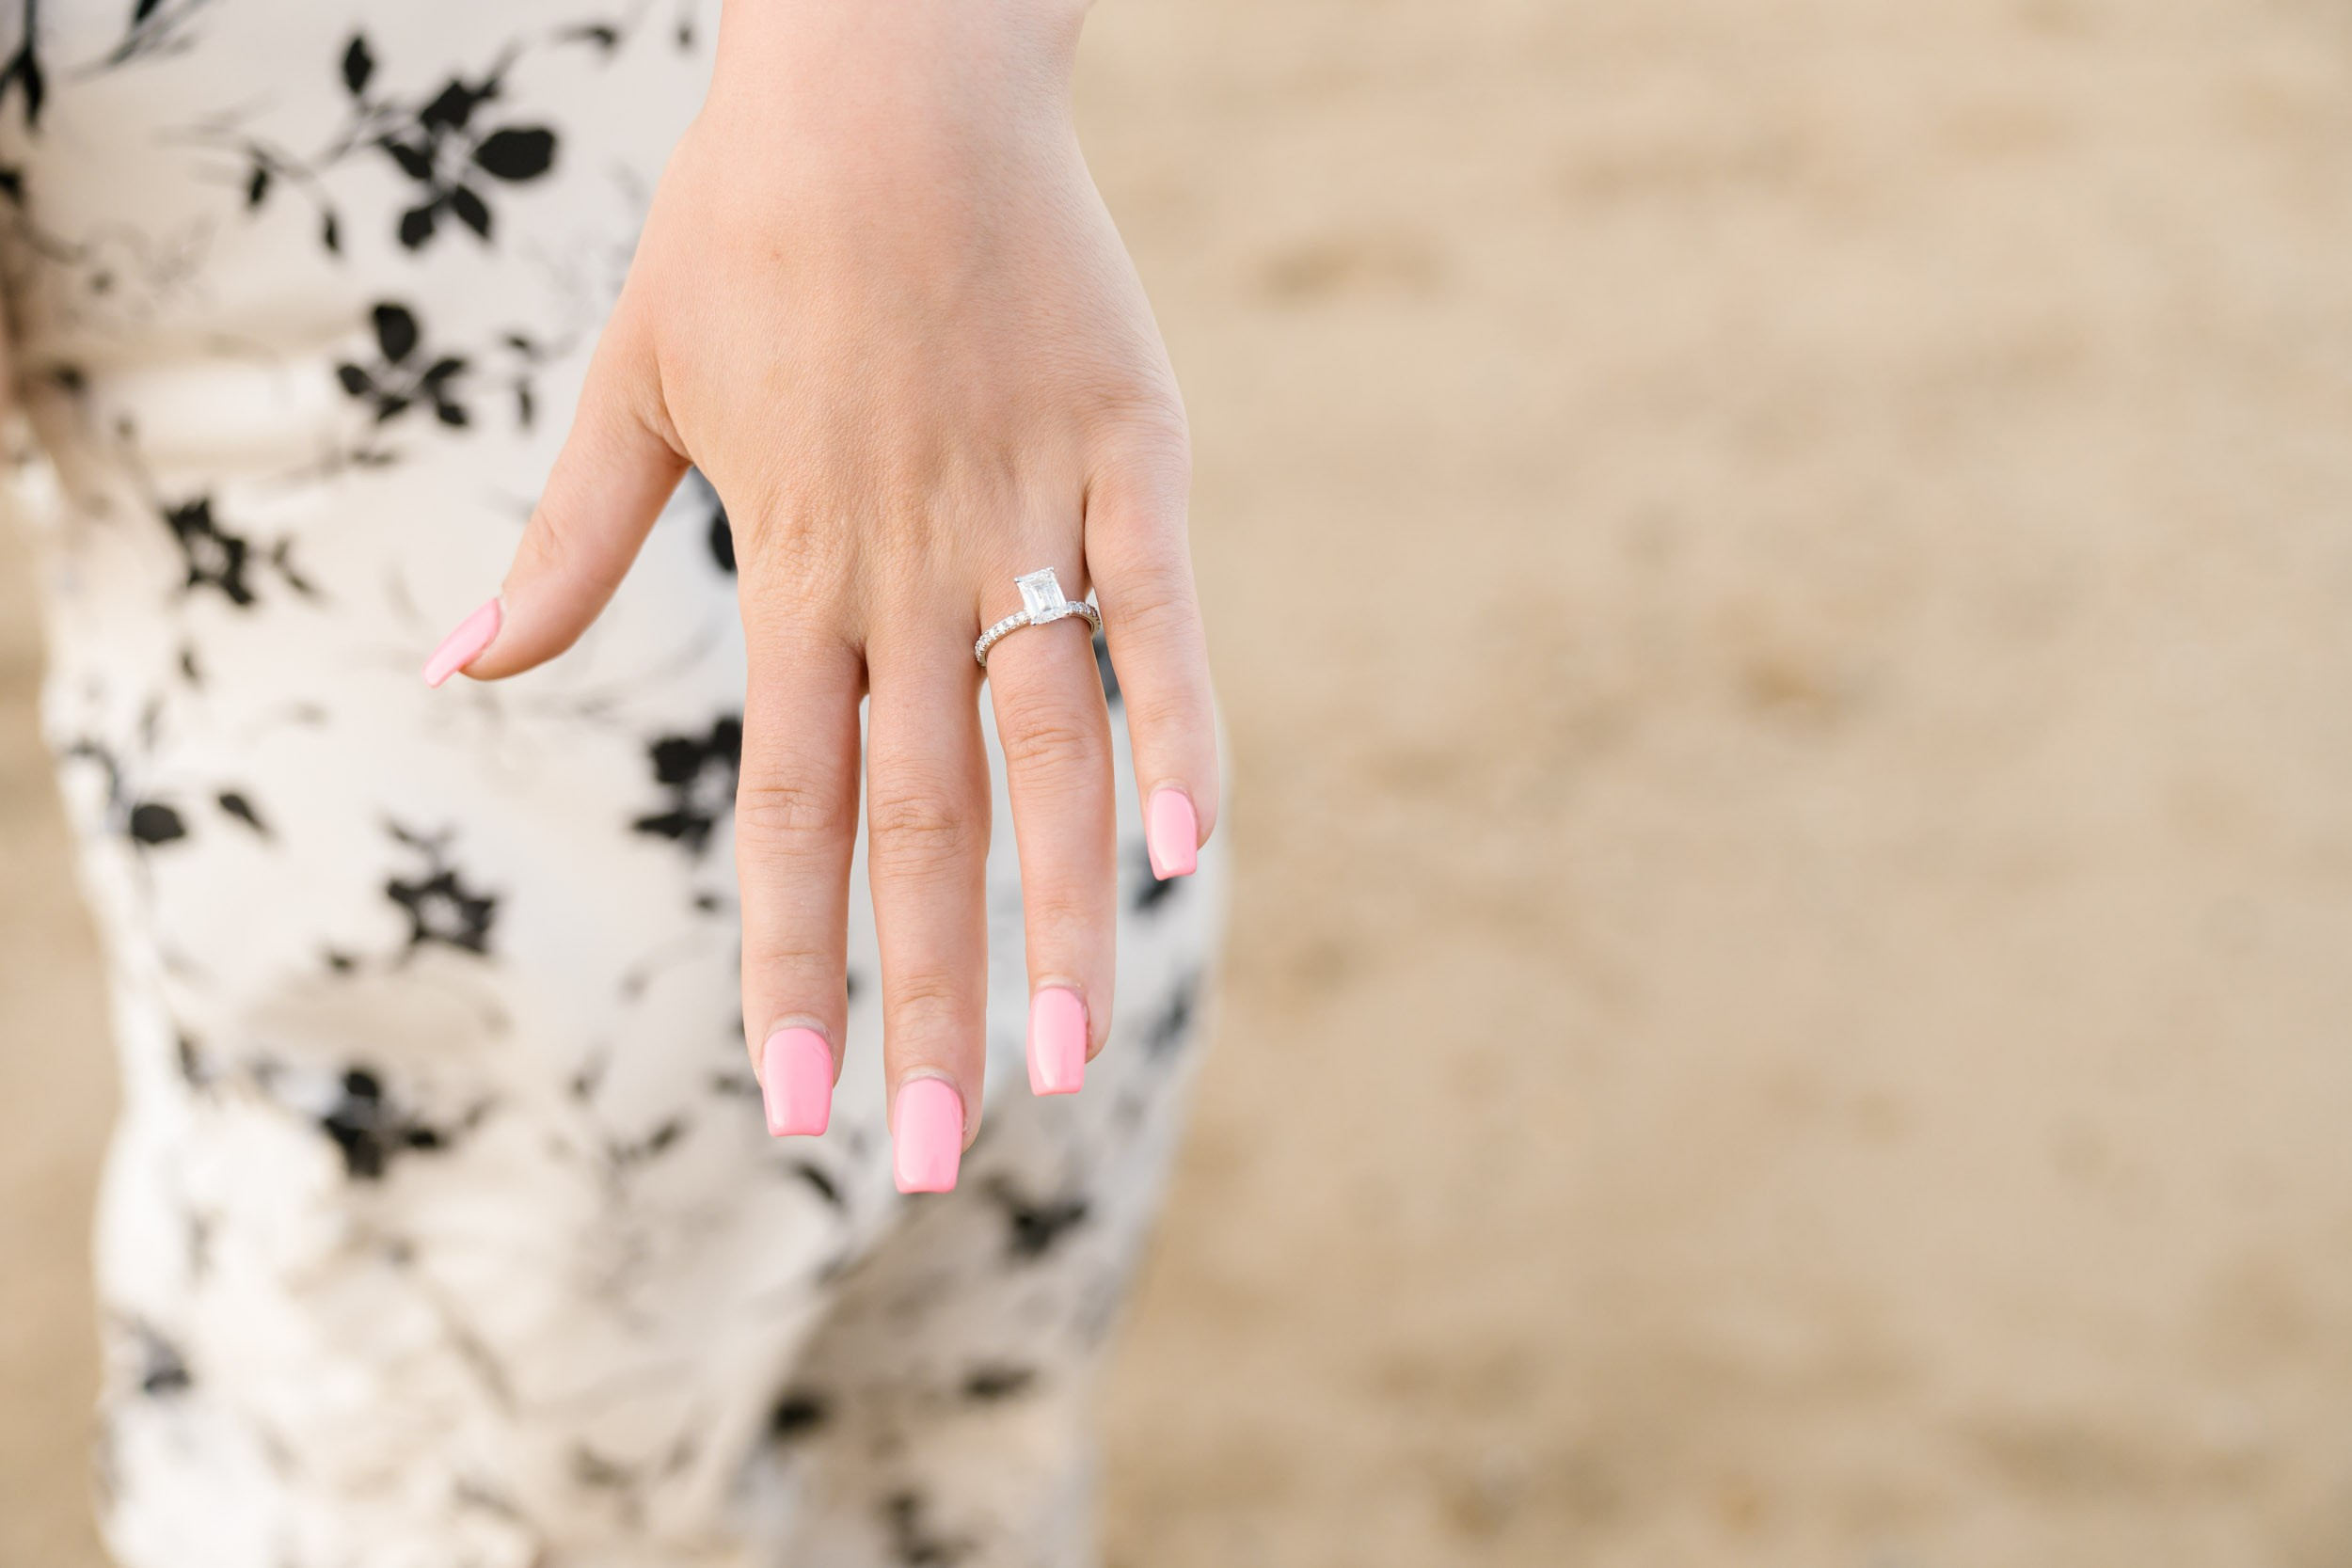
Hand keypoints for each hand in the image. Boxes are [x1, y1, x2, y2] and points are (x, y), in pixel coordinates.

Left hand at [423, 0, 1216, 1190]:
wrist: (889, 66)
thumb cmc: (748, 222)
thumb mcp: (632, 380)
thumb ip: (569, 543)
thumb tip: (456, 671)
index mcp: (788, 567)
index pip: (786, 812)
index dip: (789, 965)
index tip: (789, 1109)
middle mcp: (902, 567)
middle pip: (917, 822)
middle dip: (921, 1001)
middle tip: (937, 1157)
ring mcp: (1023, 511)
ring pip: (1045, 747)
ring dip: (1063, 916)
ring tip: (1076, 1058)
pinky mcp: (1130, 452)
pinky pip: (1158, 612)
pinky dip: (1178, 724)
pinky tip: (1192, 847)